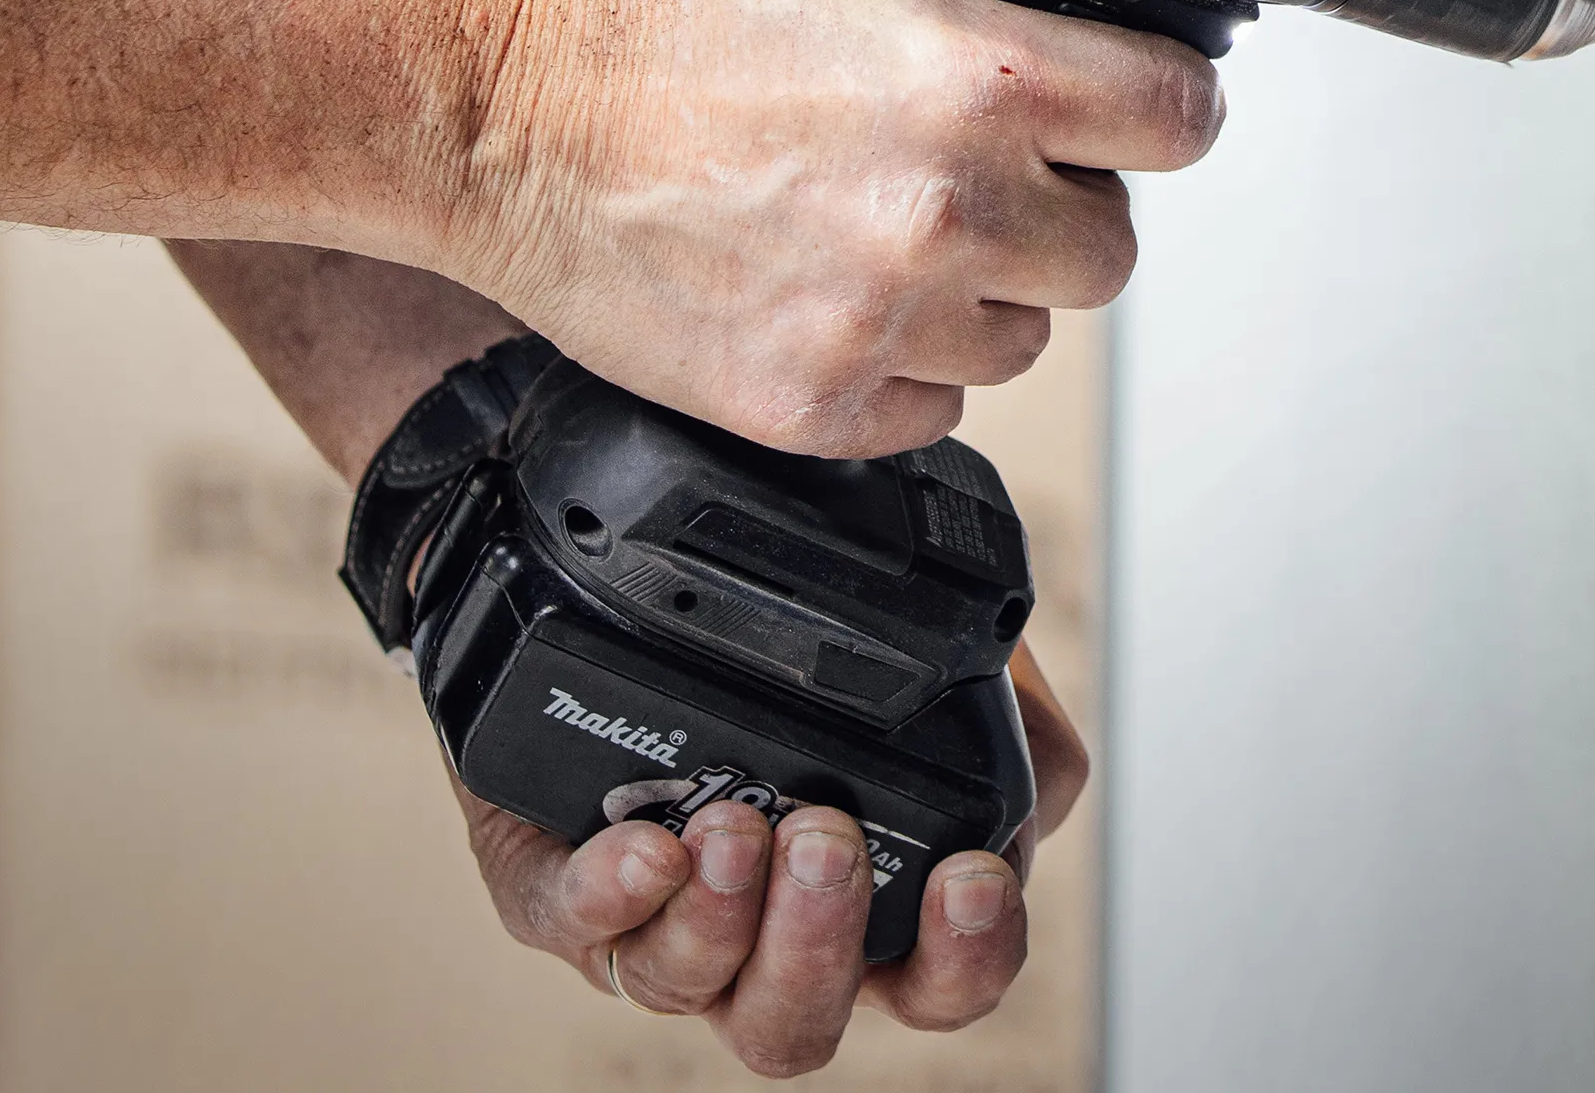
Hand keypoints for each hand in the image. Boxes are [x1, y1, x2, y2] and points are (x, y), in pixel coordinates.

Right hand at [449, 0, 1221, 452]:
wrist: (498, 107)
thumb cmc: (647, 0)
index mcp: (981, 73)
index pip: (1180, 118)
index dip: (1161, 106)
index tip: (1137, 108)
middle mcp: (948, 204)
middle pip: (1112, 246)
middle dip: (1065, 205)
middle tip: (991, 168)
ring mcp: (881, 317)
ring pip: (1025, 338)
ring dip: (983, 290)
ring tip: (894, 224)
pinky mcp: (809, 405)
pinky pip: (933, 410)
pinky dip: (902, 363)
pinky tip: (837, 289)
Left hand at [459, 641, 1088, 1071]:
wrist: (643, 570)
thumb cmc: (806, 645)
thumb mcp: (940, 654)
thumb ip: (1013, 717)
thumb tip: (1040, 786)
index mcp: (868, 900)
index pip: (936, 983)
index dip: (964, 960)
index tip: (967, 877)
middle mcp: (760, 932)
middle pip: (798, 1025)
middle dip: (818, 946)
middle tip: (827, 840)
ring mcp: (656, 916)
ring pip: (687, 987)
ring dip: (720, 916)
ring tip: (734, 823)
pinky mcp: (555, 878)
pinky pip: (567, 923)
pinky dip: (609, 895)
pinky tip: (643, 847)